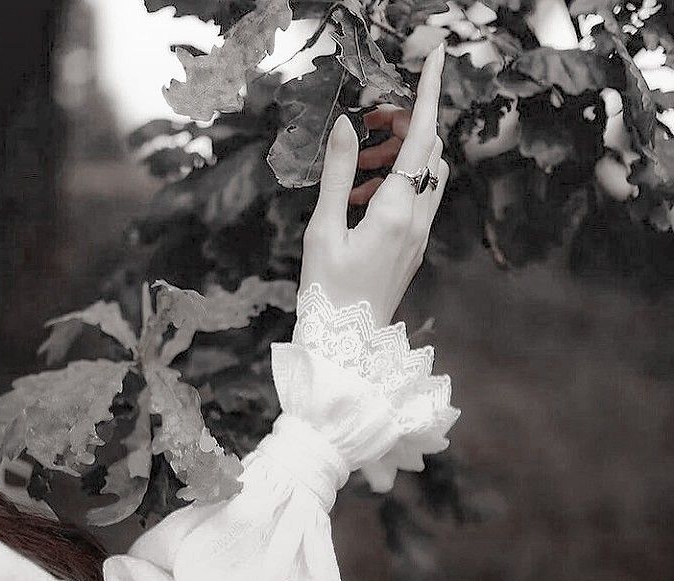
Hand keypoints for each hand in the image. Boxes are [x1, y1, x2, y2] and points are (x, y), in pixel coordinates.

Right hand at [299, 45, 447, 327]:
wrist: (346, 342)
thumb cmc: (328, 290)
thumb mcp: (323, 229)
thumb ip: (336, 174)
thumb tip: (345, 123)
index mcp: (395, 213)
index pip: (422, 140)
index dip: (429, 95)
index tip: (437, 56)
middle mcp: (417, 221)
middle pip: (431, 152)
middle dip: (405, 126)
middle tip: (365, 126)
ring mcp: (420, 236)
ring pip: (428, 176)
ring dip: (399, 157)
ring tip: (355, 168)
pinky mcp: (414, 247)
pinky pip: (417, 200)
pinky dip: (396, 183)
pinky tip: (360, 198)